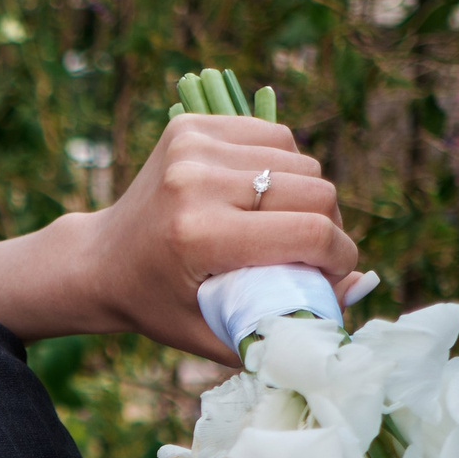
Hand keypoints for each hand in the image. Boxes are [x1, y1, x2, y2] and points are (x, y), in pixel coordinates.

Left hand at [85, 114, 367, 364]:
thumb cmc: (159, 305)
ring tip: (287, 224)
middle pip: (315, 191)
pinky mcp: (191, 125)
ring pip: (300, 160)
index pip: (309, 233)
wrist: (99, 259)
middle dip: (329, 227)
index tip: (336, 274)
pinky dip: (283, 165)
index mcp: (200, 234)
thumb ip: (289, 319)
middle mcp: (196, 180)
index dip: (340, 257)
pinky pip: (274, 136)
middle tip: (313, 253)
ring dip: (307, 195)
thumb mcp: (217, 332)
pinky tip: (265, 194)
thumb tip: (359, 285)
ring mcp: (193, 145)